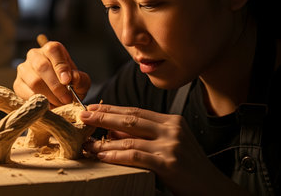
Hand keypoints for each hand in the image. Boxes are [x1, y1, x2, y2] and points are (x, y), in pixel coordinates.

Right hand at [13, 40, 90, 105]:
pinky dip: (39, 102)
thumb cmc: (70, 85)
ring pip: (34, 81)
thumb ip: (80, 79)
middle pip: (42, 67)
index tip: (67, 81)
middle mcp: (35, 55)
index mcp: (51, 49)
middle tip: (66, 99)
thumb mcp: (80, 81)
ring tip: (59, 103)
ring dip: (49, 96)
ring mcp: (24, 69)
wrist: (58, 96)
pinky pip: (25, 93)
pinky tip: (48, 106)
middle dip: (56, 86)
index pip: (53, 51)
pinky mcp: (18, 84)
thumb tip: (73, 78)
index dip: (60, 66)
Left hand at [80, 104, 249, 195]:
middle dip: (103, 117)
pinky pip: (135, 156)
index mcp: (172, 121)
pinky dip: (116, 155)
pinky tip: (103, 155)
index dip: (112, 109)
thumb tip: (114, 129)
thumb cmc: (188, 168)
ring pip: (129, 138)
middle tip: (83, 116)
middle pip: (130, 119)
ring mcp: (171, 145)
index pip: (136, 111)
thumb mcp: (169, 144)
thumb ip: (145, 136)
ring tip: (88, 143)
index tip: (93, 107)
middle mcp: (172, 129)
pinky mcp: (168, 163)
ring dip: (105, 141)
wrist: (212, 188)